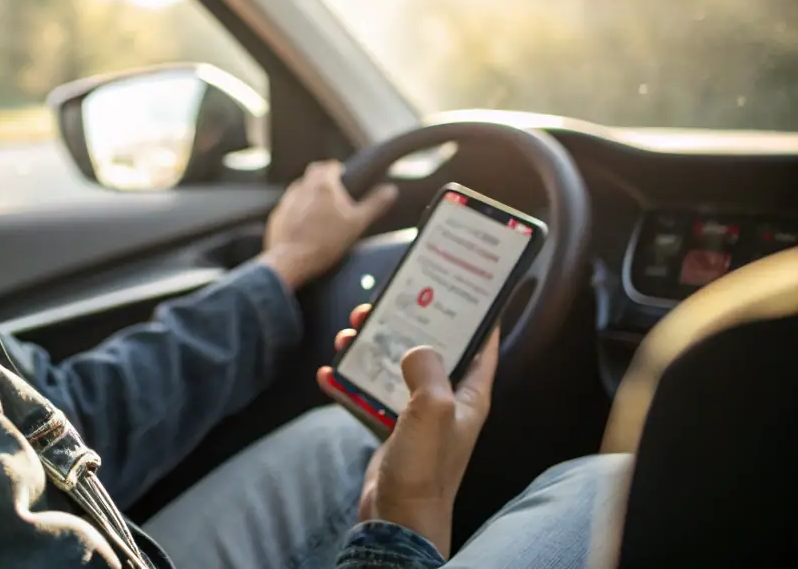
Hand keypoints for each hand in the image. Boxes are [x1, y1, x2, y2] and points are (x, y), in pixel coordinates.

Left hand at [258, 161, 397, 290]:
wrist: (292, 260)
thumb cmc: (326, 242)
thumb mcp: (358, 223)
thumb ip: (375, 204)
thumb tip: (391, 191)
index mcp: (322, 185)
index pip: (330, 166)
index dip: (338, 169)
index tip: (343, 175)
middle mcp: (302, 187)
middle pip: (313, 173)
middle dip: (323, 177)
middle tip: (334, 188)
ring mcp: (287, 201)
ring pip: (300, 188)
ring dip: (310, 193)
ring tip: (321, 208)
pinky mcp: (278, 215)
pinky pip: (289, 206)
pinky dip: (298, 209)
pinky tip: (305, 224)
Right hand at [316, 304, 498, 558]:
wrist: (396, 522)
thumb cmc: (423, 472)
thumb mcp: (433, 412)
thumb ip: (428, 371)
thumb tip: (416, 348)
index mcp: (467, 397)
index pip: (483, 347)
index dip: (477, 317)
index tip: (464, 288)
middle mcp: (446, 404)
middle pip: (428, 350)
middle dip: (404, 324)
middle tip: (380, 305)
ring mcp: (417, 418)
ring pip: (393, 368)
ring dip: (370, 349)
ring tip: (348, 336)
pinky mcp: (391, 431)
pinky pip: (368, 396)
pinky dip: (348, 384)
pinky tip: (328, 373)